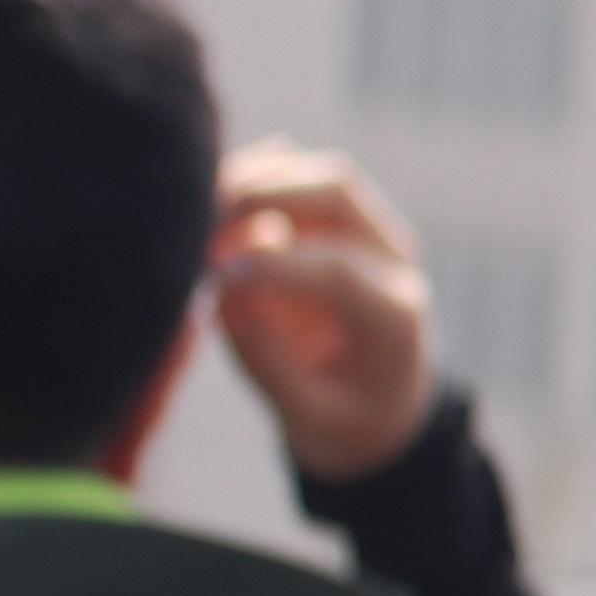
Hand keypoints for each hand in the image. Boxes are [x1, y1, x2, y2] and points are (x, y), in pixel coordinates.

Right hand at [212, 140, 439, 480]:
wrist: (385, 408)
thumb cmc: (345, 418)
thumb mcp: (310, 417)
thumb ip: (271, 364)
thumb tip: (226, 299)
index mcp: (396, 316)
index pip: (338, 271)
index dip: (271, 266)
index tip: (215, 275)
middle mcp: (394, 263)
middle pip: (336, 193)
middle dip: (263, 197)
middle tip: (200, 225)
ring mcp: (374, 236)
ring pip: (320, 177)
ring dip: (256, 182)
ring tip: (199, 213)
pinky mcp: (346, 226)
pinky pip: (304, 182)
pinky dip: (259, 179)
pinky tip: (215, 195)